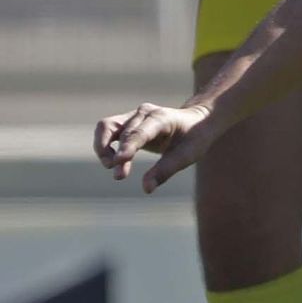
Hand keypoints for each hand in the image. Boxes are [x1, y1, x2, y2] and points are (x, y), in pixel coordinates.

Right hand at [93, 101, 212, 191]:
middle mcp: (144, 113)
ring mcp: (134, 116)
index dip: (127, 146)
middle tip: (118, 175)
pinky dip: (106, 148)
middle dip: (113, 153)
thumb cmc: (195, 137)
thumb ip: (166, 170)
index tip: (118, 162)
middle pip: (119, 130)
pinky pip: (108, 132)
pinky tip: (116, 164)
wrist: (198, 121)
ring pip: (106, 127)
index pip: (139, 132)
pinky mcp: (127, 123)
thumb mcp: (187, 155)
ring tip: (112, 168)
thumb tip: (146, 189)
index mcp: (162, 118)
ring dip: (102, 148)